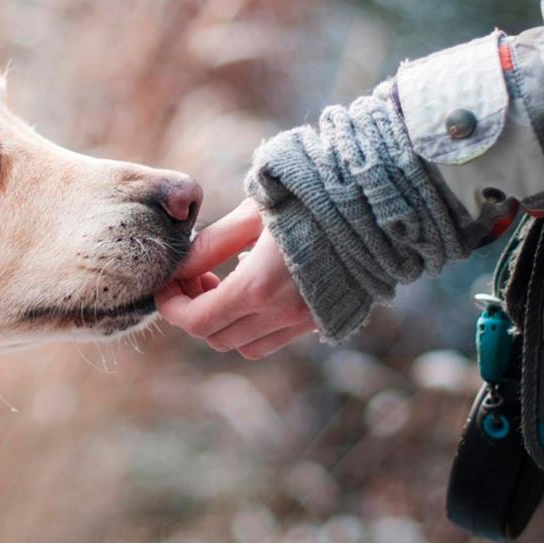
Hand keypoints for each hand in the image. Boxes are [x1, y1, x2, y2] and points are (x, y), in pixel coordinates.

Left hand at [155, 198, 316, 358]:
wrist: (378, 203)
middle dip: (194, 311)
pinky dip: (253, 324)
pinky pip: (275, 338)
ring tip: (222, 282)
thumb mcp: (252, 213)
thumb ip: (211, 245)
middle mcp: (282, 314)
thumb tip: (179, 267)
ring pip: (245, 345)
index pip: (197, 321)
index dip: (172, 306)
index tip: (166, 285)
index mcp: (259, 287)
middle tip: (194, 277)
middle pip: (216, 337)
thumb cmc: (310, 197)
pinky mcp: (323, 319)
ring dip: (224, 322)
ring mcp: (306, 321)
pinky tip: (255, 285)